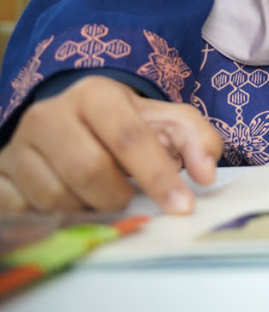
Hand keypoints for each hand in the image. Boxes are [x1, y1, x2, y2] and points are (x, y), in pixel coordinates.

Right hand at [0, 76, 222, 213]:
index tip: (182, 206)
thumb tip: (206, 175)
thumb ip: (196, 139)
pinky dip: (53, 217)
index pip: (129, 137)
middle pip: (88, 170)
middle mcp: (49, 114)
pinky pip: (24, 209)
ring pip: (54, 196)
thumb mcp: (165, 121)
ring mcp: (17, 144)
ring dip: (86, 208)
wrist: (68, 117)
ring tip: (98, 194)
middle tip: (127, 198)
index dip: (158, 175)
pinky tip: (69, 201)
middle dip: (117, 195)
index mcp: (96, 94)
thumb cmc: (123, 122)